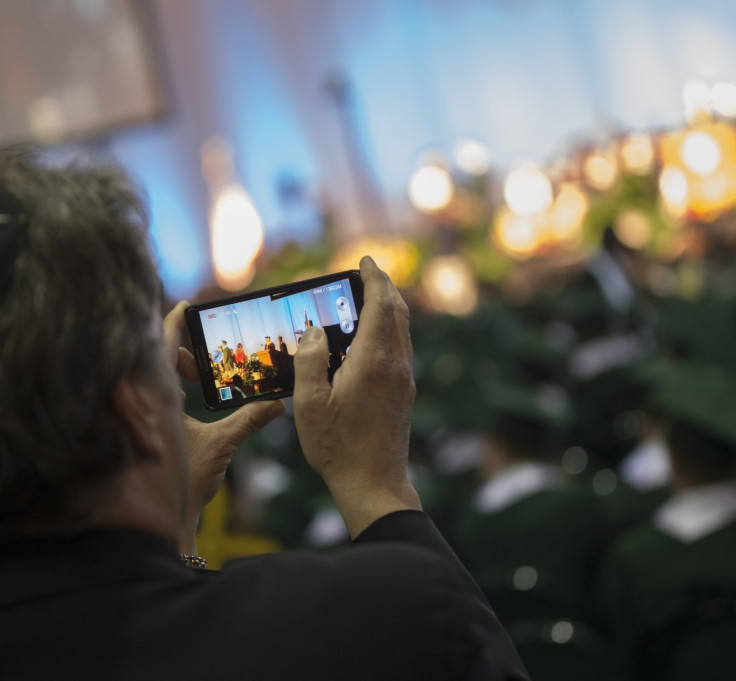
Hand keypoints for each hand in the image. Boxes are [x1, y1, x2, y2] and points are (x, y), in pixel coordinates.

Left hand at [162, 301, 285, 551]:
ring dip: (186, 371)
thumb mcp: (221, 445)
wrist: (164, 521)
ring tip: (211, 368)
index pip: (159, 346)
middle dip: (186, 350)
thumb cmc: (183, 482)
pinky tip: (202, 395)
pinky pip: (166, 397)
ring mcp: (149, 416)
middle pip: (162, 359)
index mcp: (156, 396)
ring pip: (164, 380)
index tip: (187, 304)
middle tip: (213, 346)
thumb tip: (279, 404)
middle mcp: (147, 401)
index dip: (173, 322)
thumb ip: (249, 420)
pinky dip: (184, 389)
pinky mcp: (155, 431)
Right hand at [292, 256, 421, 536]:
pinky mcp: (405, 393)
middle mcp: (396, 365)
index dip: (375, 277)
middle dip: (385, 286)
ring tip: (369, 298)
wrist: (374, 484)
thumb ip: (310, 360)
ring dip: (390, 307)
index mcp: (373, 361)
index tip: (366, 260)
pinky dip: (389, 329)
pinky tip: (371, 338)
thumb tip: (314, 331)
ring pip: (403, 329)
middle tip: (368, 272)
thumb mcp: (309, 403)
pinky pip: (402, 347)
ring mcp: (405, 379)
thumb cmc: (337, 446)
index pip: (381, 304)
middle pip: (398, 311)